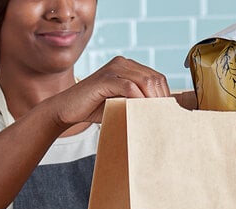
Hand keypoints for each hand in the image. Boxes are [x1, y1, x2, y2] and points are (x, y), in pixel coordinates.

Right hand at [49, 56, 170, 126]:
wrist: (68, 109)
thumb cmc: (96, 108)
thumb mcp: (123, 103)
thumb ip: (140, 102)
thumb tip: (163, 113)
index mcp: (128, 67)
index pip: (157, 78)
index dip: (165, 96)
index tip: (167, 114)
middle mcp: (122, 63)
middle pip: (154, 78)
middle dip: (161, 99)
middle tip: (161, 117)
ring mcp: (113, 68)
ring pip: (144, 81)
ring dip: (152, 101)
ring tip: (153, 116)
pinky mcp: (105, 78)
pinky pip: (129, 87)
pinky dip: (138, 100)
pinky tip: (140, 111)